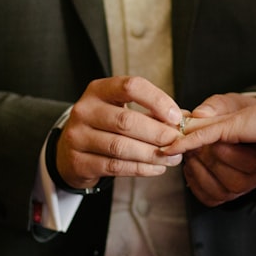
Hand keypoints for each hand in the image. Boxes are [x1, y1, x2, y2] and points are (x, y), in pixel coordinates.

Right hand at [55, 76, 182, 189]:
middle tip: (178, 142)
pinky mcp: (78, 162)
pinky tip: (157, 168)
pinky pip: (115, 166)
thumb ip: (151, 112)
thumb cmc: (105, 126)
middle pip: (126, 120)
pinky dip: (140, 168)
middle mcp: (84, 110)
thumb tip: (185, 119)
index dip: (157, 100)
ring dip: (152, 154)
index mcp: (99, 90)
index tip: (176, 116)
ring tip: (172, 158)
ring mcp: (77, 137)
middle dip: (158, 133)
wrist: (70, 150)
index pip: (131, 86)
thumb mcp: (121, 108)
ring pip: (121, 146)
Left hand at [163, 83, 255, 198]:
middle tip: (166, 155)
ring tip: (166, 155)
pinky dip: (184, 144)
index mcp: (242, 137)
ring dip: (185, 154)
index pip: (210, 145)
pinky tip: (168, 150)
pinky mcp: (228, 128)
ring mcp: (228, 128)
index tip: (182, 161)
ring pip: (197, 144)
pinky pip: (200, 137)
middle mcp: (231, 129)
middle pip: (198, 146)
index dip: (195, 155)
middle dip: (185, 156)